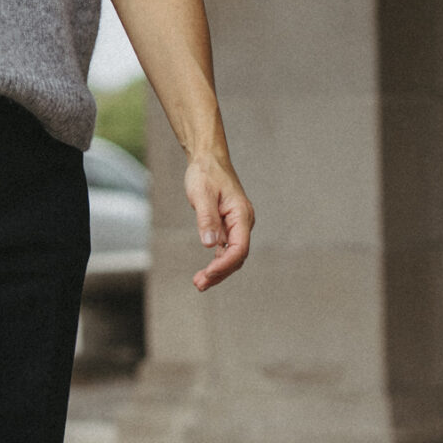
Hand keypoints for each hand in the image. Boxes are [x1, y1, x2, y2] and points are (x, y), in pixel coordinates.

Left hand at [184, 155, 253, 290]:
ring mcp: (237, 224)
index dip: (224, 264)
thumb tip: (209, 245)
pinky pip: (226, 248)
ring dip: (218, 270)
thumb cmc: (205, 173)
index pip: (239, 248)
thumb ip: (206, 219)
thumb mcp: (202, 194)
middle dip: (220, 272)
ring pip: (232, 254)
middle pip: (237, 256)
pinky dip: (217, 261)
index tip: (208, 274)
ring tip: (199, 282)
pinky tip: (206, 271)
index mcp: (241, 214)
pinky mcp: (228, 225)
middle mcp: (243, 222)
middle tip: (199, 284)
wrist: (208, 158)